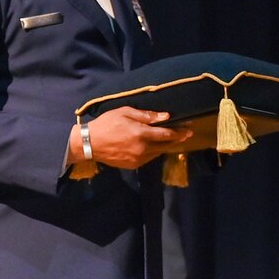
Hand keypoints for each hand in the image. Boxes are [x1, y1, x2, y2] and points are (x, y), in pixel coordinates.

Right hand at [71, 107, 189, 171]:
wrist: (89, 143)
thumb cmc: (106, 123)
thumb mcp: (125, 113)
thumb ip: (146, 116)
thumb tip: (165, 117)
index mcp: (141, 134)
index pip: (166, 134)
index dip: (179, 132)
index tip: (189, 129)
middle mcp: (142, 148)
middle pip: (165, 145)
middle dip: (177, 139)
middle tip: (187, 134)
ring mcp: (138, 159)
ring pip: (158, 152)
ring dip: (166, 146)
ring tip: (173, 139)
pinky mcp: (133, 165)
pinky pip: (149, 158)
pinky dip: (154, 151)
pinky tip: (155, 146)